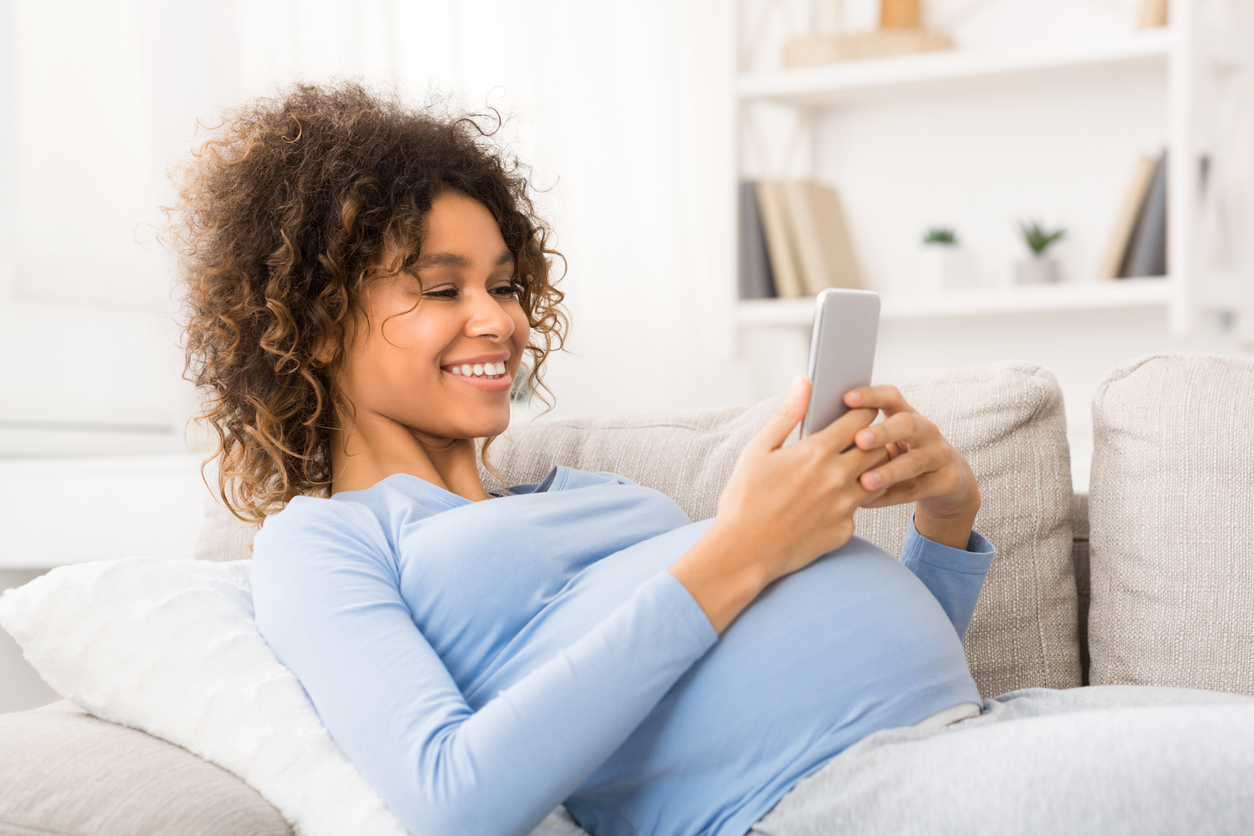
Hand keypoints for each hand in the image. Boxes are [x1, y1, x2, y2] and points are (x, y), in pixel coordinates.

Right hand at [671, 376, 889, 631]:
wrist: (743, 552)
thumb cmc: (745, 499)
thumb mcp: (759, 450)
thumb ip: (788, 414)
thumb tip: (804, 382)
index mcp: (817, 452)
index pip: (860, 419)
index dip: (862, 410)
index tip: (856, 410)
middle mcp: (838, 478)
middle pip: (877, 447)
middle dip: (872, 438)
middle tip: (858, 437)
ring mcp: (845, 506)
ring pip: (877, 478)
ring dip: (869, 468)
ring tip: (848, 466)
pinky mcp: (845, 530)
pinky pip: (858, 509)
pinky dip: (850, 501)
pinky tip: (829, 501)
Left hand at [844, 385, 979, 549]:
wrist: (946, 481)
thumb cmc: (900, 457)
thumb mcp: (885, 441)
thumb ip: (858, 433)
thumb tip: (819, 428)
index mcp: (905, 414)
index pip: (891, 396)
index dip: (871, 395)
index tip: (847, 398)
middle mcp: (925, 430)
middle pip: (907, 424)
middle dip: (883, 431)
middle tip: (859, 440)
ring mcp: (939, 454)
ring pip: (916, 460)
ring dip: (889, 470)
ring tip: (865, 480)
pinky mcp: (947, 480)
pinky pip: (918, 489)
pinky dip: (892, 496)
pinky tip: (868, 501)